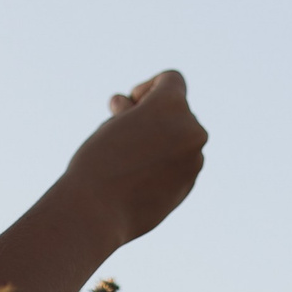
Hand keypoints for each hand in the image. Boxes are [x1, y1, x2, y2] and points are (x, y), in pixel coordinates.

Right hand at [64, 70, 206, 246]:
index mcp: (171, 105)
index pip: (171, 80)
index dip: (148, 88)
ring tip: (127, 160)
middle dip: (152, 117)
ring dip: (158, 141)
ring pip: (179, 138)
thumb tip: (140, 112)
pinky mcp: (190, 182)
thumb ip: (135, 115)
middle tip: (121, 133)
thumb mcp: (113, 124)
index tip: (130, 106)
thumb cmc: (97, 161)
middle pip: (176, 110)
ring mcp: (194, 158)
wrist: (96, 211)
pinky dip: (163, 164)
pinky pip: (179, 162)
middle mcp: (191, 128)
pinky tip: (137, 179)